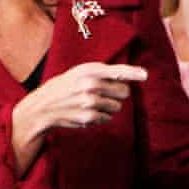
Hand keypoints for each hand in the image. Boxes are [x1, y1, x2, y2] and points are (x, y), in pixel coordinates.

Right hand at [10, 62, 146, 175]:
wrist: (43, 107)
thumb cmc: (66, 86)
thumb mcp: (81, 72)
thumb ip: (103, 72)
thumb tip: (132, 75)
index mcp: (90, 69)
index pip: (118, 70)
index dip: (133, 73)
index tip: (145, 75)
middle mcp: (91, 84)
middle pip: (124, 91)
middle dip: (118, 94)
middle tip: (104, 93)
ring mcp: (90, 102)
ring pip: (118, 106)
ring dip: (109, 106)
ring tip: (92, 103)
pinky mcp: (89, 117)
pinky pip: (108, 118)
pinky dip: (101, 117)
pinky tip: (87, 112)